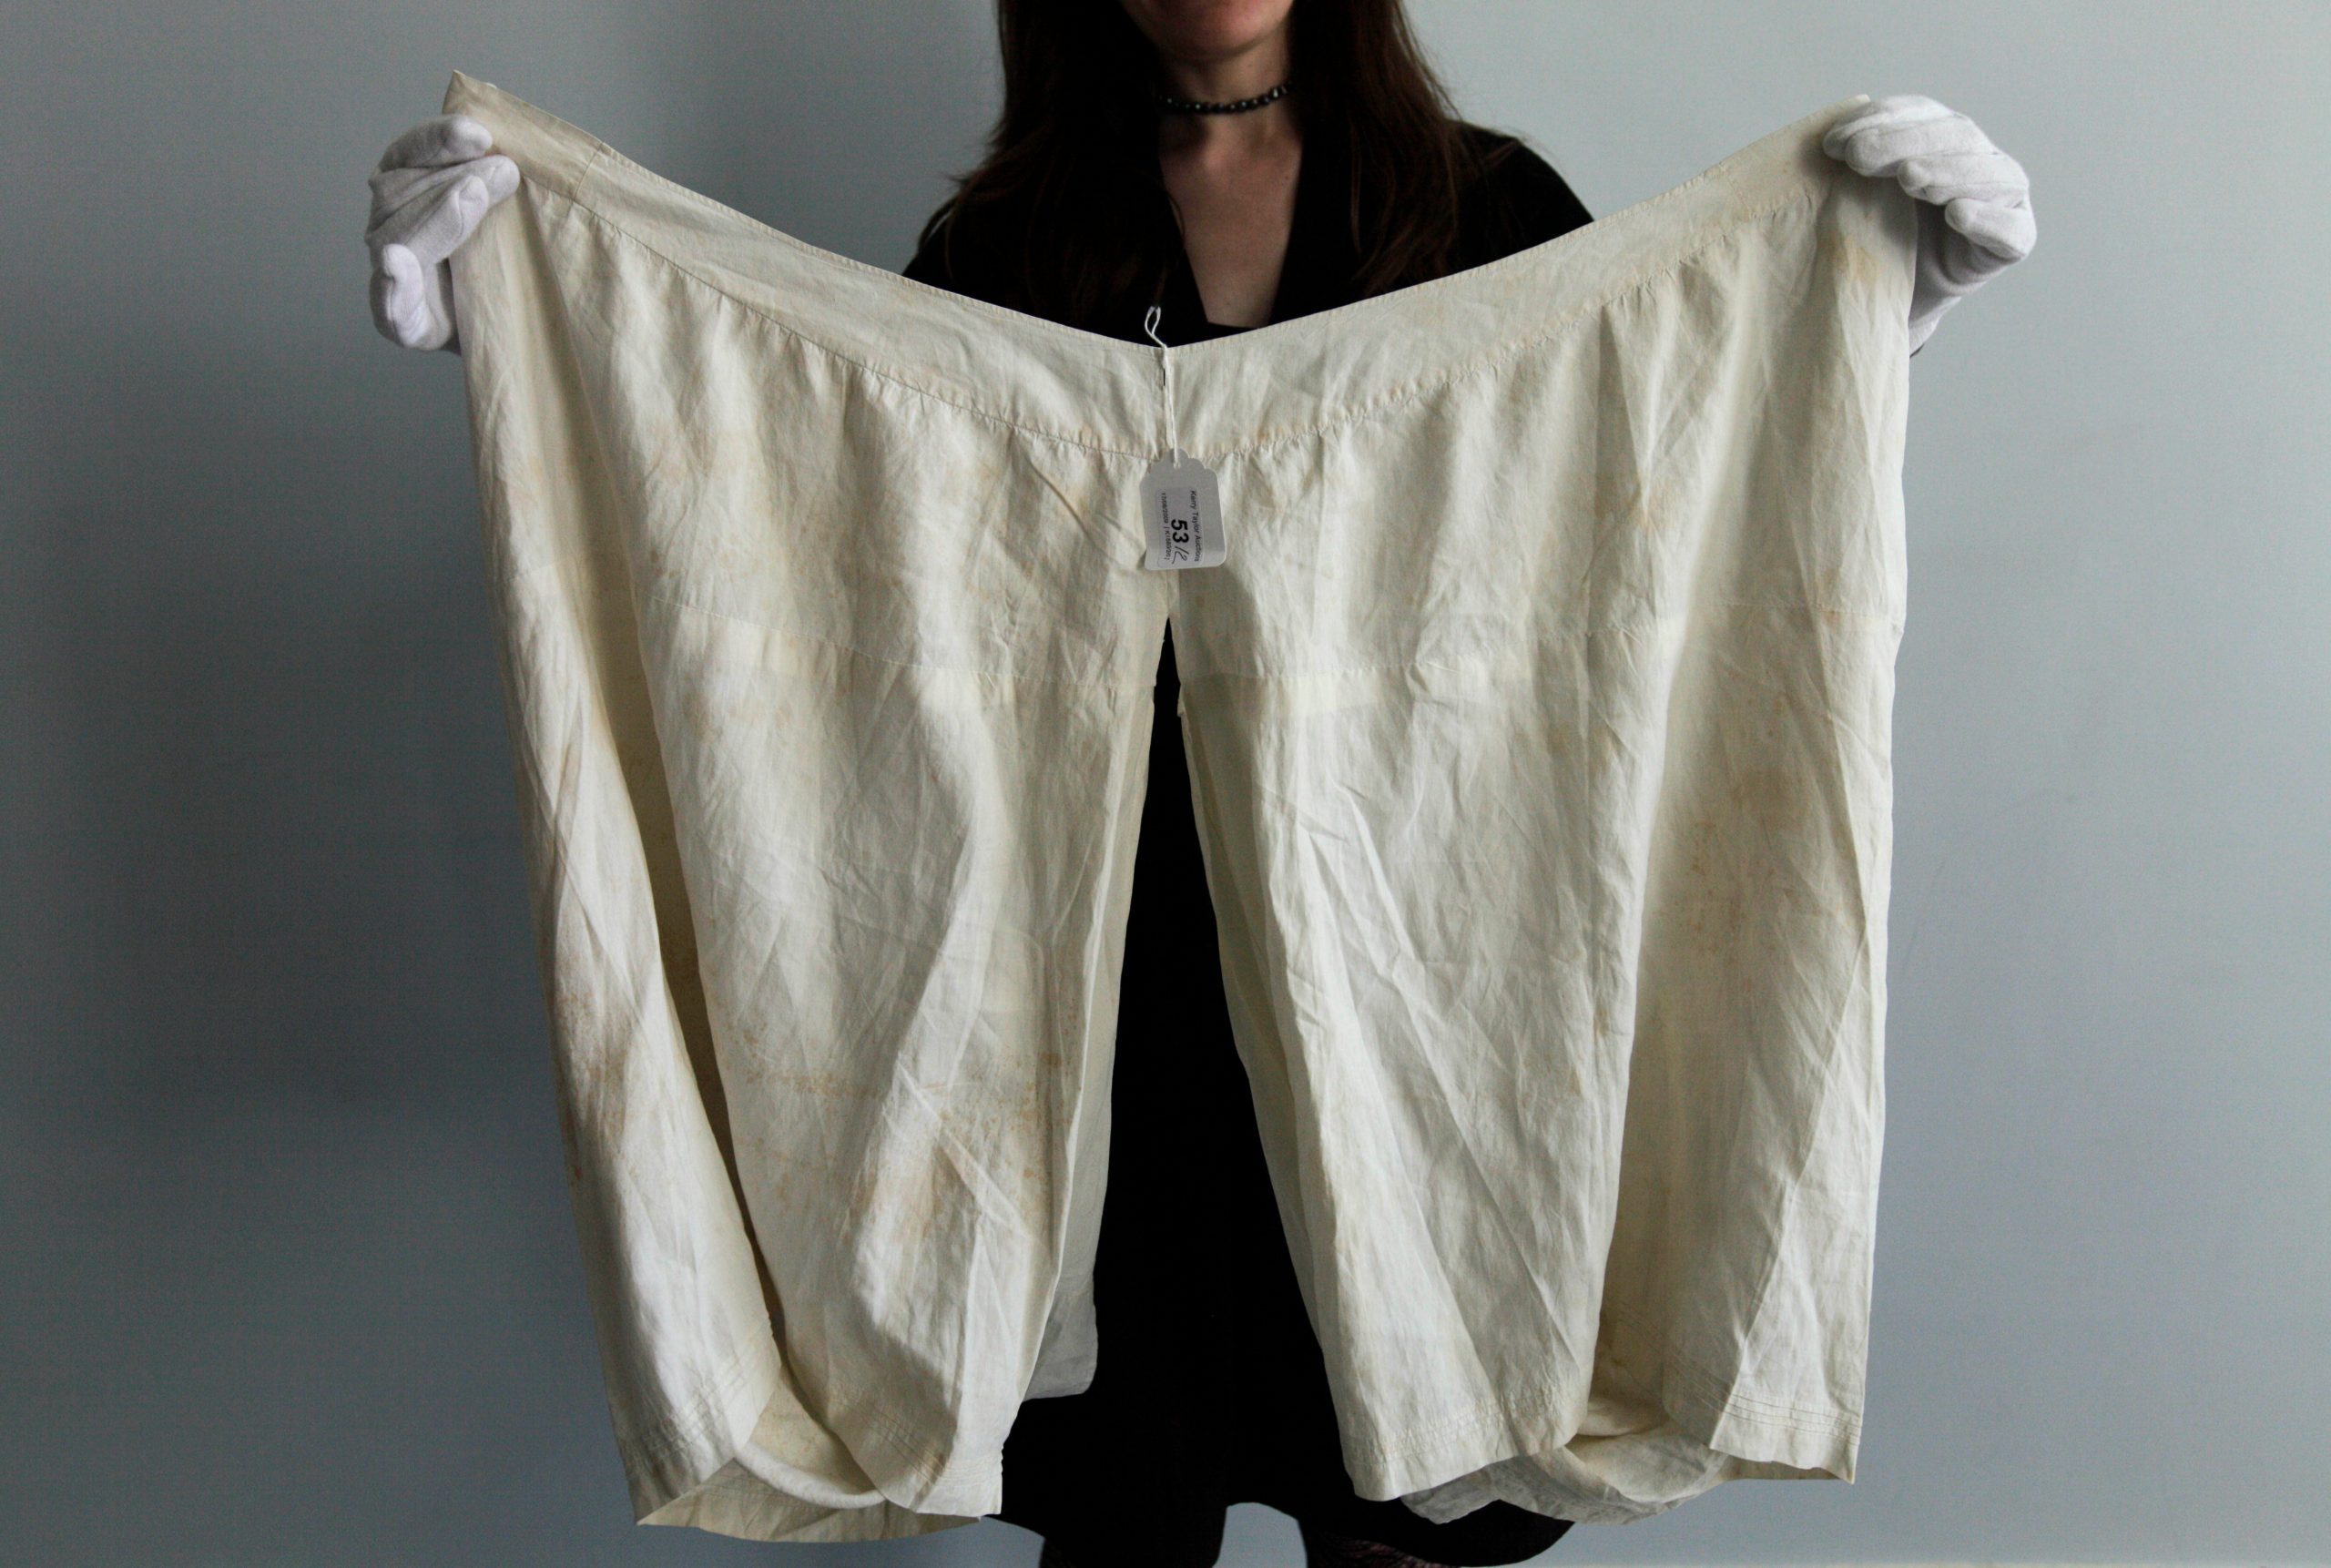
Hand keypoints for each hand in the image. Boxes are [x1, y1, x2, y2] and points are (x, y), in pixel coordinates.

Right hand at [364, 114, 519, 352]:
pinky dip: (393, 282)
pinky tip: (396, 262)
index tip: (479, 134)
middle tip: (503, 172)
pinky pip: (390, 303)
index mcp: (407, 189)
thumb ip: (498, 172)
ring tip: (474, 197)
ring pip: (395, 237)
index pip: (408, 153)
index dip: (437, 140)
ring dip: (437, 215)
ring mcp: (391, 273)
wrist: (510, 327)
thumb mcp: (510, 213)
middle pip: (398, 191)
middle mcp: (390, 226)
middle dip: (451, 177)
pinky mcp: (401, 321)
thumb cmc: (509, 263)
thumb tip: (509, 130)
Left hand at [1821, 95, 2034, 352]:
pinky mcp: (2016, 241)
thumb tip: (1825, 140)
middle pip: (1954, 136)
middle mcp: (1979, 158)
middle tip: (1860, 157)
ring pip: (1989, 173)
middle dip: (1904, 142)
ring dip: (1947, 171)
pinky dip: (1987, 219)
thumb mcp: (1856, 197)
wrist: (1893, 302)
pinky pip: (2011, 229)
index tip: (1835, 142)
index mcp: (1942, 136)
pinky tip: (1958, 214)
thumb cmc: (1874, 241)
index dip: (1881, 120)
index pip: (1919, 113)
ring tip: (1910, 178)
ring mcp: (2005, 198)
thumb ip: (1851, 164)